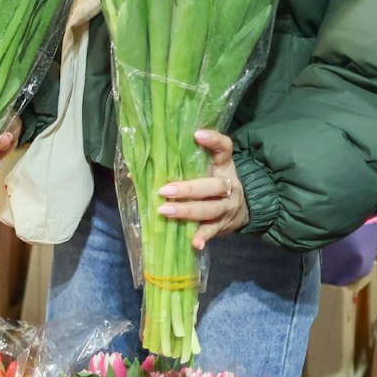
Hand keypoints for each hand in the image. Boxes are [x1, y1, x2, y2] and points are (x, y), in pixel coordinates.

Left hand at [158, 129, 251, 248]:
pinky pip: (213, 230)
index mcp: (223, 165)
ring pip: (211, 208)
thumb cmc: (212, 183)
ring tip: (165, 212)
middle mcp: (228, 184)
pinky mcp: (224, 224)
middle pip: (214, 185)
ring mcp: (228, 206)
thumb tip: (134, 171)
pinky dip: (203, 236)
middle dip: (189, 188)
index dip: (213, 140)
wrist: (243, 209)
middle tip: (165, 190)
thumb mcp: (205, 169)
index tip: (196, 134)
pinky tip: (193, 242)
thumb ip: (178, 166)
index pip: (224, 148)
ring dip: (187, 211)